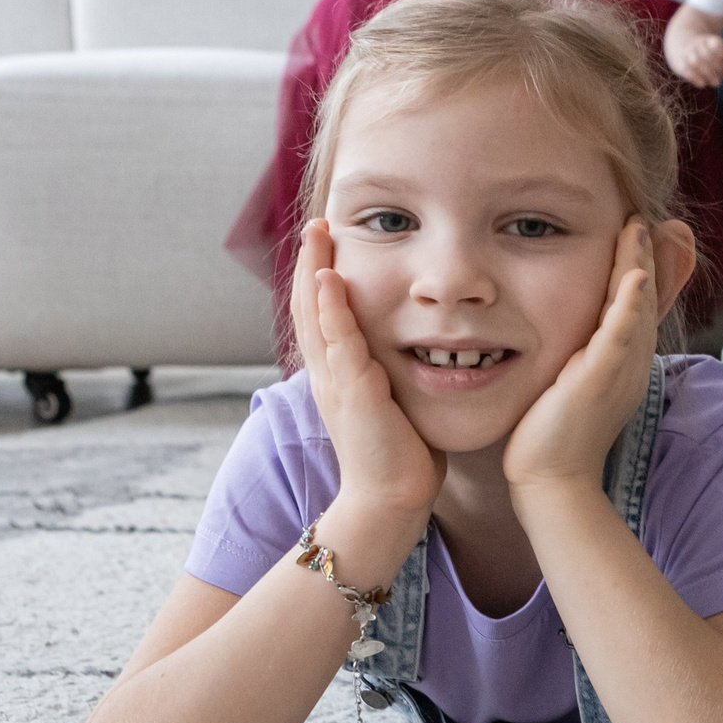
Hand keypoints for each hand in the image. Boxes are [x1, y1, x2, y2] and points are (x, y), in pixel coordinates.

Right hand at [290, 220, 444, 522]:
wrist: (391, 499)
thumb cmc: (401, 454)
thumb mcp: (392, 401)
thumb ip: (390, 373)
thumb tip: (414, 349)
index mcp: (337, 373)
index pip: (321, 314)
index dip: (319, 277)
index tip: (325, 242)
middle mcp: (328, 373)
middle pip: (308, 305)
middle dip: (309, 262)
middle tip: (314, 223)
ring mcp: (335, 381)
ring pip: (314, 316)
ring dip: (313, 271)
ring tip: (315, 233)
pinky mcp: (352, 391)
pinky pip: (337, 341)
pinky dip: (332, 307)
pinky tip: (331, 277)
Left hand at [504, 219, 661, 492]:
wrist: (551, 482)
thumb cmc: (550, 440)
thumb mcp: (566, 386)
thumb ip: (571, 358)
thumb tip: (561, 339)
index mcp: (621, 363)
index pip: (631, 305)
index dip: (633, 269)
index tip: (628, 236)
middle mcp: (629, 364)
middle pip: (640, 298)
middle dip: (640, 256)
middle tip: (637, 219)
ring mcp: (618, 371)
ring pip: (634, 307)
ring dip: (638, 265)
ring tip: (637, 228)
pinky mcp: (601, 379)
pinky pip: (620, 334)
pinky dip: (629, 303)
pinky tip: (632, 275)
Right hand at [667, 27, 722, 89]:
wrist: (684, 46)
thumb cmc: (708, 56)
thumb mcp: (720, 58)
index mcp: (711, 41)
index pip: (718, 48)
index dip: (722, 59)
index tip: (722, 67)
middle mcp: (698, 45)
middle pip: (708, 57)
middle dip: (715, 70)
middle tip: (718, 80)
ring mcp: (687, 53)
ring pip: (696, 62)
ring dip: (706, 74)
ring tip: (712, 82)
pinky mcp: (679, 62)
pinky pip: (685, 69)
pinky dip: (695, 78)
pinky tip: (701, 84)